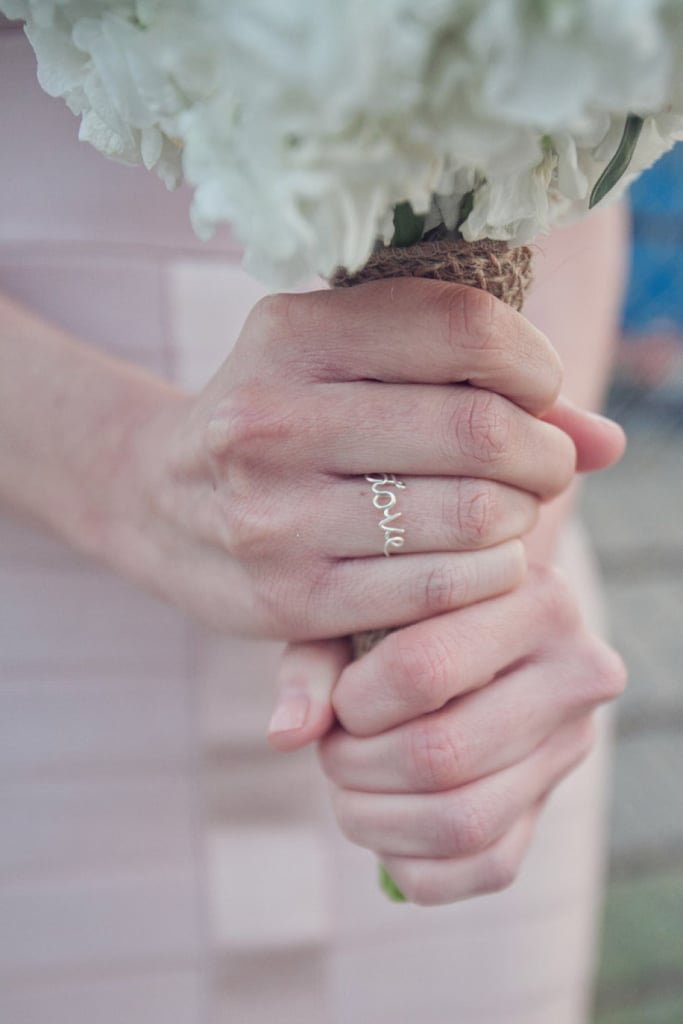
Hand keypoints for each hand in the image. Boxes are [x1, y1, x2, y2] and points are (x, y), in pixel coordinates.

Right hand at [126, 278, 621, 638]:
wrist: (158, 502)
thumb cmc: (276, 421)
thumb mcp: (339, 365)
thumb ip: (471, 384)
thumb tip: (606, 442)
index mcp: (290, 333)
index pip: (466, 329)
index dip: (534, 362)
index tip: (537, 390)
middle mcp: (272, 418)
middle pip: (481, 430)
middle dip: (545, 453)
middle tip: (544, 465)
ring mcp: (277, 516)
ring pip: (474, 515)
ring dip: (522, 517)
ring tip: (510, 512)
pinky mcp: (292, 598)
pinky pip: (443, 588)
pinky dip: (491, 575)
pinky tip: (482, 561)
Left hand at [273, 568, 625, 904]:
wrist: (470, 626)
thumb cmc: (404, 612)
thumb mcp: (360, 610)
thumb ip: (316, 663)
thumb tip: (286, 734)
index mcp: (537, 600)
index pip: (424, 670)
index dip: (355, 702)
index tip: (340, 698)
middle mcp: (576, 673)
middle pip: (441, 754)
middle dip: (356, 765)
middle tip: (332, 747)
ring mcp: (572, 748)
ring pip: (462, 821)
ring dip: (373, 817)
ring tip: (346, 781)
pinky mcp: (551, 807)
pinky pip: (482, 869)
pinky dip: (408, 859)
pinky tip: (381, 816)